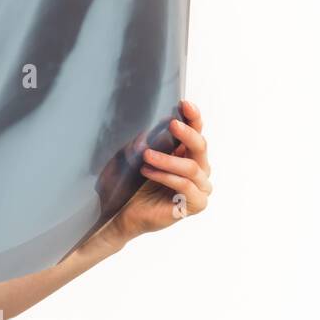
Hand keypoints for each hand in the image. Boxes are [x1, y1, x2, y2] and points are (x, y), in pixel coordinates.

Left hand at [107, 99, 212, 245]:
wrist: (119, 215)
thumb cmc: (127, 186)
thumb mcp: (130, 158)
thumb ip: (141, 144)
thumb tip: (148, 132)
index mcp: (185, 155)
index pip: (195, 133)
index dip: (193, 117)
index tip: (184, 104)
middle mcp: (197, 170)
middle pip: (200, 147)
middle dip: (187, 133)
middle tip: (173, 124)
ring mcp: (199, 188)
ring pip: (192, 167)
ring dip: (168, 159)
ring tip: (146, 156)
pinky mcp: (195, 204)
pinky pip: (185, 186)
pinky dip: (166, 176)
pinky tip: (148, 171)